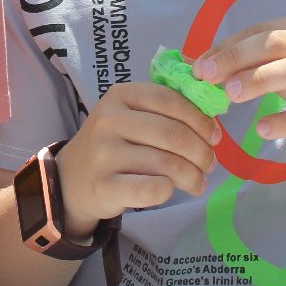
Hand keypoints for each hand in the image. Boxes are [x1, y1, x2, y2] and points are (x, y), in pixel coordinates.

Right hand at [54, 81, 219, 239]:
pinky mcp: (104, 186)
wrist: (71, 180)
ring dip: (193, 176)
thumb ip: (165, 111)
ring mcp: (104, 153)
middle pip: (174, 134)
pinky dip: (169, 191)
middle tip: (210, 164)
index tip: (214, 136)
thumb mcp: (130, 117)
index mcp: (120, 95)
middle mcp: (109, 119)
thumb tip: (213, 121)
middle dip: (202, 152)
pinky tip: (170, 190)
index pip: (171, 100)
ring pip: (168, 164)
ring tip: (198, 182)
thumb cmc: (113, 146)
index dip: (200, 119)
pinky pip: (154, 189)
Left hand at [194, 16, 285, 154]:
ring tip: (230, 96)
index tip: (199, 65)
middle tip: (208, 76)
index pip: (262, 31)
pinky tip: (263, 130)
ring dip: (260, 80)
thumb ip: (260, 64)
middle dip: (238, 57)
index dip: (229, 46)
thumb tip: (208, 66)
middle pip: (277, 43)